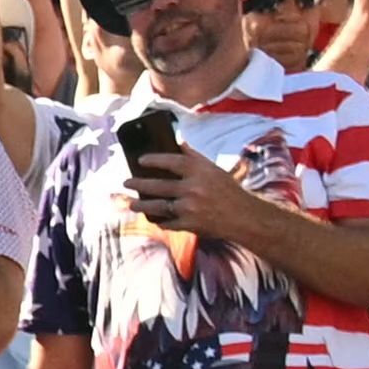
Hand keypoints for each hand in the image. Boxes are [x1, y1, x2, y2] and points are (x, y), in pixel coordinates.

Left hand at [125, 139, 265, 246]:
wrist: (242, 215)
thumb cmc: (227, 190)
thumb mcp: (213, 169)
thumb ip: (194, 157)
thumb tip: (178, 143)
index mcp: (200, 171)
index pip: (172, 161)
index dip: (154, 159)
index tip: (140, 160)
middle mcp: (192, 188)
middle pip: (158, 185)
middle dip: (138, 184)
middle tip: (126, 182)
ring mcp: (189, 208)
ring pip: (156, 206)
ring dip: (141, 204)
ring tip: (132, 203)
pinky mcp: (188, 225)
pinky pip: (166, 222)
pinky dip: (159, 220)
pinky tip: (153, 217)